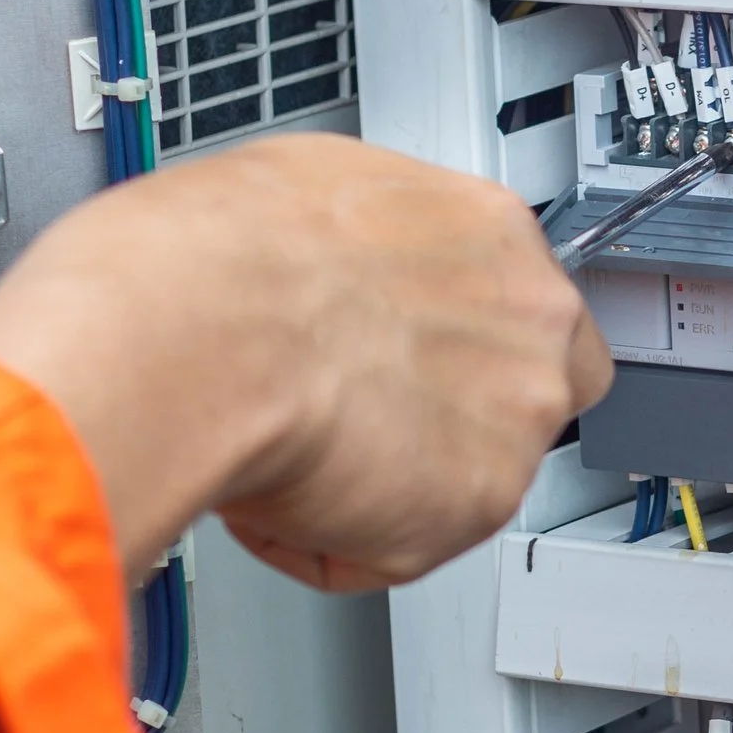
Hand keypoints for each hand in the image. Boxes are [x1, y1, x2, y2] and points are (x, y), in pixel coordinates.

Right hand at [0, 134, 610, 589]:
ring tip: (294, 451)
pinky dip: (334, 540)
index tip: (418, 356)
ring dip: (390, 481)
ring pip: (466, 475)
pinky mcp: (483, 500)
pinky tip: (276, 493)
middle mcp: (532, 320)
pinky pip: (404, 545)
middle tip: (364, 417)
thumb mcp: (310, 186)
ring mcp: (520, 416)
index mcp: (493, 231)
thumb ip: (373, 246)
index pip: (522, 300)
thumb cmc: (221, 259)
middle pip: (529, 388)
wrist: (199, 335)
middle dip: (455, 416)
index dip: (462, 341)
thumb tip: (342, 267)